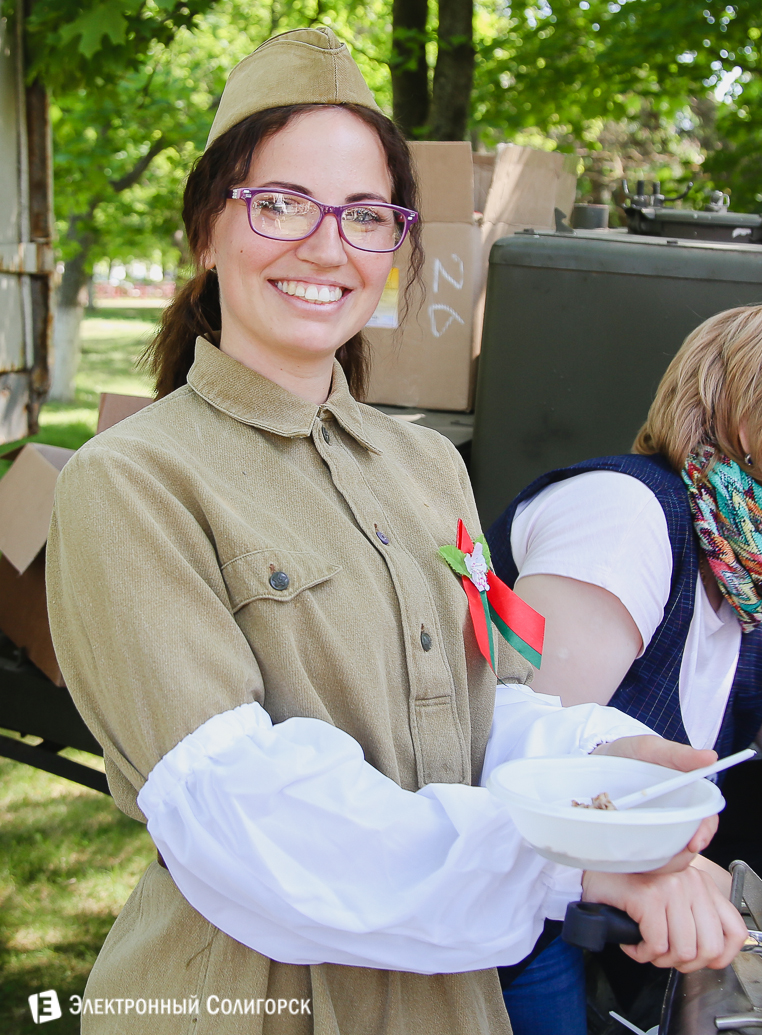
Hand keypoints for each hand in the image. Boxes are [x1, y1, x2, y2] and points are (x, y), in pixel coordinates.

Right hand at [583, 864, 746, 971]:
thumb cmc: (629, 885)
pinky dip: (641, 953)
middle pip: (709, 949)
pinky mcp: (649, 897)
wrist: (592, 870)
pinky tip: (632, 943)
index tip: (701, 961)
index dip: (720, 957)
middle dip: (685, 963)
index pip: (734, 931)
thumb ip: (695, 916)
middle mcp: (690, 882)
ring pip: (682, 951)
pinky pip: (656, 946)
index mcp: (701, 883)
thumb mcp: (673, 897)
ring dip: (660, 960)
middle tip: (665, 956)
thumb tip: (712, 954)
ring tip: (646, 948)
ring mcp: (670, 888)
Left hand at [593, 735, 718, 863]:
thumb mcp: (651, 748)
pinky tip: (622, 851)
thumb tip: (710, 757)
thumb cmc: (629, 753)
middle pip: (687, 846)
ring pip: (666, 858)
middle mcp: (674, 818)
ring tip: (633, 851)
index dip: (704, 834)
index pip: (705, 821)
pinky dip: (636, 859)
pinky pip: (641, 859)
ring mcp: (654, 831)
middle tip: (659, 857)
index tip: (694, 844)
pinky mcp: (635, 840)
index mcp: (686, 798)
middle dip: (678, 857)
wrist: (598, 760)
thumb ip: (679, 754)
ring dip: (655, 861)